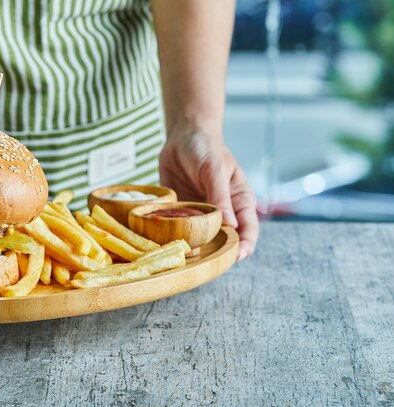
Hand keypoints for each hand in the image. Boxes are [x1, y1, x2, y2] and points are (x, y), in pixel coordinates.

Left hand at [159, 126, 258, 259]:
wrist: (183, 136)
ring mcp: (201, 213)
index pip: (248, 229)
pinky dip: (173, 236)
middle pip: (224, 239)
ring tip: (185, 257)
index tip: (236, 257)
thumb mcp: (214, 170)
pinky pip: (178, 228)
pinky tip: (165, 243)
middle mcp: (222, 212)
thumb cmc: (206, 148)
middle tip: (207, 263)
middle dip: (217, 252)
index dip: (244, 245)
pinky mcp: (181, 211)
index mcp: (239, 201)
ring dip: (193, 247)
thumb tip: (231, 225)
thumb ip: (221, 197)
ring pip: (200, 238)